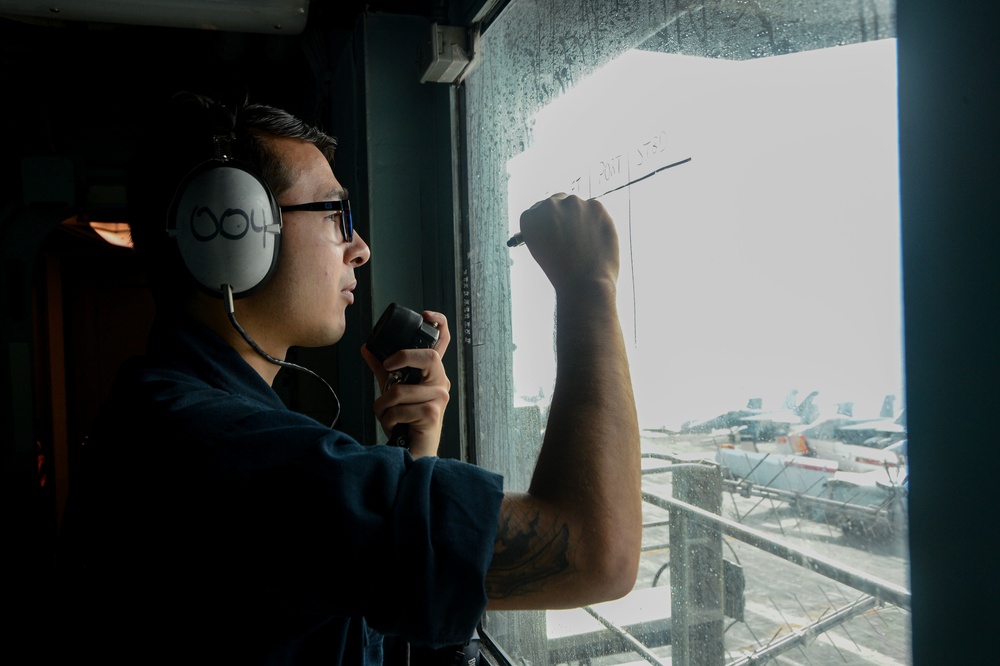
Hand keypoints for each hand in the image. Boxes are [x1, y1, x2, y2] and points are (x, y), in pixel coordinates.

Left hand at [361, 310, 451, 457]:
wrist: (414, 449)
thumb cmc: (407, 419)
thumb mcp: (392, 389)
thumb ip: (383, 369)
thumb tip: (366, 349)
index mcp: (432, 373)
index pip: (443, 343)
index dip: (439, 324)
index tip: (426, 315)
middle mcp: (441, 382)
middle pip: (427, 357)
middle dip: (402, 359)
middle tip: (389, 368)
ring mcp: (439, 398)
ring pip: (400, 390)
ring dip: (384, 405)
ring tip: (387, 414)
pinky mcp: (432, 413)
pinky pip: (399, 408)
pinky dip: (387, 418)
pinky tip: (393, 424)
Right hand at [517, 193, 619, 292]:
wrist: (584, 284)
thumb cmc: (562, 273)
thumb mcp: (540, 250)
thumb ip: (544, 230)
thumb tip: (556, 220)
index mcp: (530, 218)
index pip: (537, 210)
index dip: (547, 221)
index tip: (554, 229)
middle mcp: (549, 205)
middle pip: (556, 202)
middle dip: (563, 215)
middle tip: (572, 233)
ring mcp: (574, 204)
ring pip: (577, 206)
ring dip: (580, 218)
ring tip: (585, 243)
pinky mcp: (596, 206)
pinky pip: (595, 210)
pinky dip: (596, 222)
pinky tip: (596, 240)